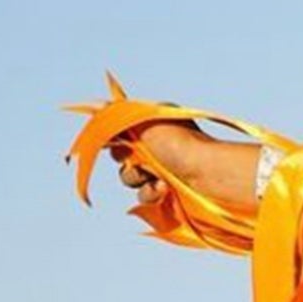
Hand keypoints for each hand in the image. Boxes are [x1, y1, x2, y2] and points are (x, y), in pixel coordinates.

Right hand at [110, 116, 259, 213]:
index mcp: (152, 125)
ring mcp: (162, 170)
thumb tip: (94, 106)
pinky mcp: (168, 192)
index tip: (111, 142)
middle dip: (125, 160)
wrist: (208, 174)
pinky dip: (151, 193)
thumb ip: (116, 116)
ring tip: (154, 176)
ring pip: (130, 178)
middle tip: (137, 159)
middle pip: (121, 156)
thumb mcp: (143, 121)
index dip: (113, 138)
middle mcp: (156, 146)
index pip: (121, 131)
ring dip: (137, 178)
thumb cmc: (178, 142)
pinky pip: (144, 195)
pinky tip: (164, 189)